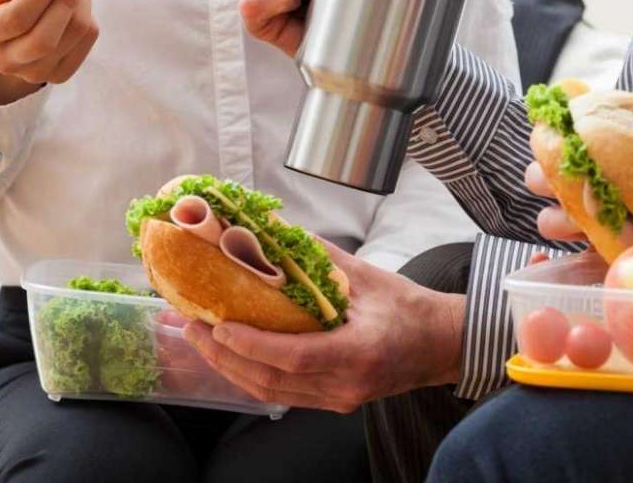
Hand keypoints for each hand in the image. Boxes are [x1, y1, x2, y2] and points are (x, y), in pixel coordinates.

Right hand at [0, 0, 98, 105]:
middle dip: (66, 0)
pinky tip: (77, 1)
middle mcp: (6, 61)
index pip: (16, 18)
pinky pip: (85, 44)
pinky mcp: (59, 74)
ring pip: (70, 38)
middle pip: (45, 38)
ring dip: (80, 5)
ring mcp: (34, 72)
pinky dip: (88, 18)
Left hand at [183, 238, 464, 412]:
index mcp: (360, 351)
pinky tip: (230, 356)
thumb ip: (320, 257)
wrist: (440, 345)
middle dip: (225, 356)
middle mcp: (346, 384)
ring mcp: (339, 399)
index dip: (253, 344)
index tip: (220, 324)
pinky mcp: (334, 402)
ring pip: (271, 393)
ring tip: (200, 340)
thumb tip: (277, 230)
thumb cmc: (410, 309)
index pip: (296, 356)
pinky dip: (251, 375)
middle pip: (272, 381)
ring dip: (230, 368)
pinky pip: (283, 395)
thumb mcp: (369, 276)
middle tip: (192, 327)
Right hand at [526, 110, 632, 278]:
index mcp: (617, 153)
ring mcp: (608, 225)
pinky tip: (572, 263)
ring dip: (560, 222)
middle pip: (553, 184)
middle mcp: (604, 188)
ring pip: (561, 223)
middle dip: (546, 183)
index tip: (554, 143)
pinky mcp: (618, 259)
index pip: (569, 143)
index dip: (552, 142)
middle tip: (562, 186)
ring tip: (582, 222)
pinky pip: (584, 264)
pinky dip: (571, 266)